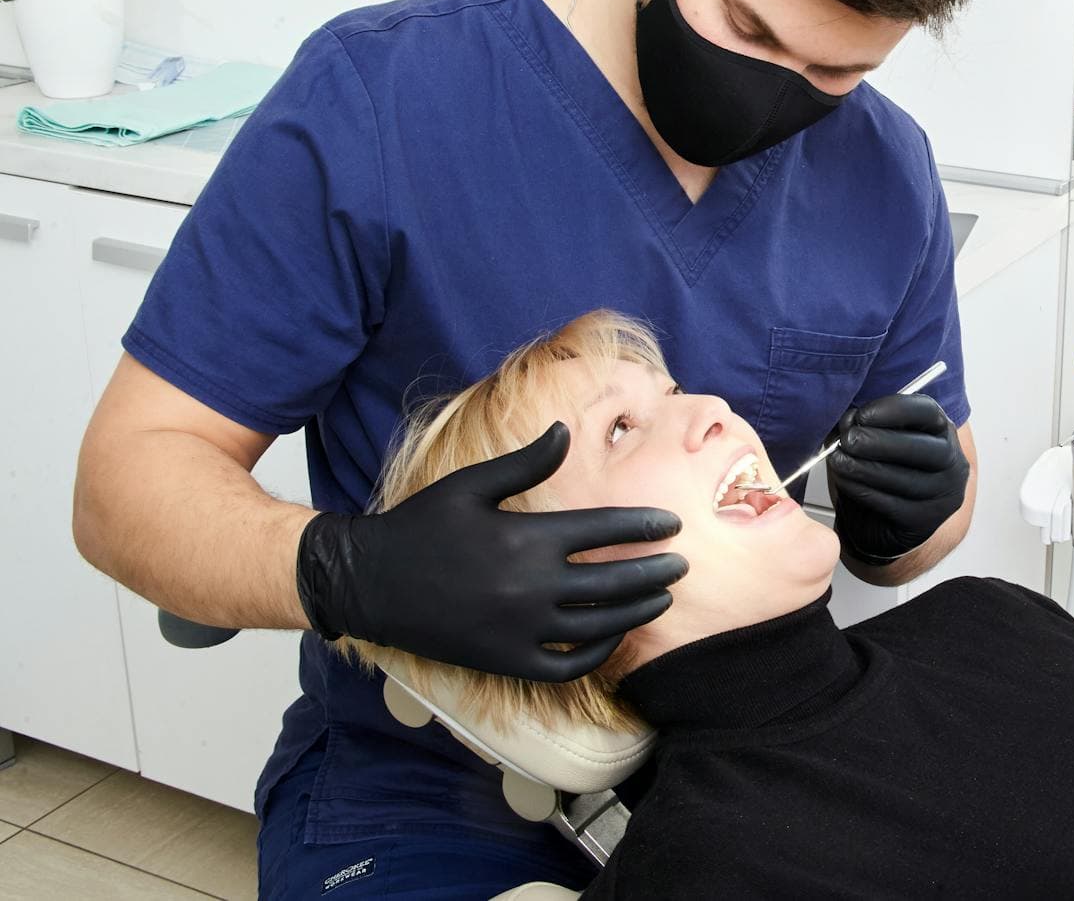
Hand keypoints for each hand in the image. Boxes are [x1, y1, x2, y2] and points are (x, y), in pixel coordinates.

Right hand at [296, 423, 686, 681]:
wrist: (369, 583)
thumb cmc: (421, 526)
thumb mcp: (470, 484)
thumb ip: (526, 463)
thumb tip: (566, 429)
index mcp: (525, 538)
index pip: (604, 531)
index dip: (644, 526)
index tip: (672, 524)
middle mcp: (530, 587)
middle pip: (613, 581)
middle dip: (655, 572)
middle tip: (682, 564)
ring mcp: (520, 630)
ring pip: (599, 625)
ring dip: (637, 612)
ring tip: (661, 599)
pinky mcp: (506, 662)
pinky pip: (567, 666)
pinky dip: (597, 653)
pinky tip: (614, 635)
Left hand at [827, 393, 968, 565]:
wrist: (886, 523)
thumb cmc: (884, 471)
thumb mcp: (879, 440)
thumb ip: (866, 426)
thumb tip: (848, 421)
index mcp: (942, 430)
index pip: (927, 411)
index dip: (893, 409)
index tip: (862, 415)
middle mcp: (952, 461)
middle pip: (920, 447)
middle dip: (878, 442)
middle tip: (848, 440)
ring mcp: (943, 494)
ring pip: (904, 479)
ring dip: (865, 468)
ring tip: (839, 461)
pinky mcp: (925, 520)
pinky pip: (892, 504)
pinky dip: (864, 490)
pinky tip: (846, 481)